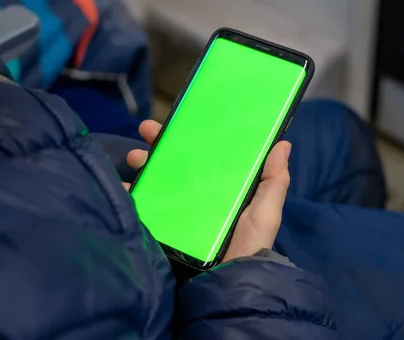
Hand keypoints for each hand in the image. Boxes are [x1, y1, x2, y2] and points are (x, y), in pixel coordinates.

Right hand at [125, 120, 291, 261]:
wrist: (226, 283)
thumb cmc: (249, 245)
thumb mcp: (266, 211)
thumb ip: (274, 181)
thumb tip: (283, 143)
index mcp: (220, 189)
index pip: (202, 156)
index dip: (189, 136)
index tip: (176, 120)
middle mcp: (196, 198)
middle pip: (173, 164)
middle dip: (158, 144)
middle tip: (146, 131)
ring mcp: (176, 213)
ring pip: (154, 181)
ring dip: (141, 165)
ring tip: (133, 158)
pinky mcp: (160, 228)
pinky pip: (142, 207)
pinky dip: (128, 195)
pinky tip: (121, 186)